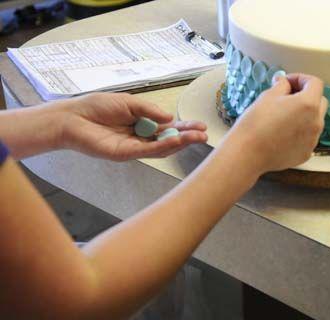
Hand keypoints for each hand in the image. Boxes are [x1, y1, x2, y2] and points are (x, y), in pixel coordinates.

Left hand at [57, 93, 207, 160]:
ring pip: (163, 147)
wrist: (72, 118)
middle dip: (188, 137)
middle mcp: (141, 137)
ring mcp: (135, 148)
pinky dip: (165, 146)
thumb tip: (170, 117)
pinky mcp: (127, 154)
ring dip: (181, 143)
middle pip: (169, 140)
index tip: (200, 125)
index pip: (167, 128)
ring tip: (198, 138)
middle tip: (205, 135)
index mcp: (141, 124)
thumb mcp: (128, 102)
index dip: (184, 127)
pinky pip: (149, 150)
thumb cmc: (95, 108)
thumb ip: (149, 110)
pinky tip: (178, 141)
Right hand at [222, 73, 326, 173]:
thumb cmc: (256, 123)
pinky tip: (283, 132)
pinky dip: (300, 131)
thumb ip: (282, 86)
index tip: (288, 81)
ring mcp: (313, 140)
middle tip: (287, 95)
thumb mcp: (268, 96)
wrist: (248, 153)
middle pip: (320, 102)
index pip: (315, 83)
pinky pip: (308, 137)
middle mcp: (316, 122)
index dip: (301, 79)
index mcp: (309, 104)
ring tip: (284, 115)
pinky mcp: (306, 153)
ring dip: (305, 114)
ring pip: (315, 120)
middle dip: (306, 95)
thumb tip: (285, 82)